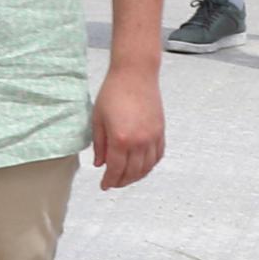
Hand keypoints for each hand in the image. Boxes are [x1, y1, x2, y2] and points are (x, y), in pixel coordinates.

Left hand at [90, 65, 165, 190]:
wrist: (135, 73)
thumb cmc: (113, 91)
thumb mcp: (98, 119)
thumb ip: (99, 144)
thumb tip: (100, 164)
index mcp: (120, 139)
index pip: (115, 169)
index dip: (109, 181)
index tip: (104, 185)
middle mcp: (139, 142)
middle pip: (132, 172)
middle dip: (122, 181)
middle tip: (113, 183)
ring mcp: (152, 137)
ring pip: (147, 167)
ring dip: (136, 176)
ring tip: (126, 177)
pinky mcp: (160, 131)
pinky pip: (158, 155)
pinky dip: (150, 165)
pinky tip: (142, 166)